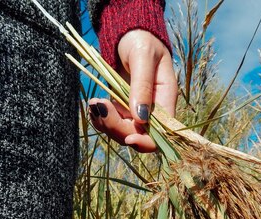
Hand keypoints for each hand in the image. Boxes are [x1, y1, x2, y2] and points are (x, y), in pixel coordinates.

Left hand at [88, 29, 176, 152]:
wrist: (128, 34)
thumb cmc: (141, 40)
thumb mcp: (143, 57)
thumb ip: (142, 86)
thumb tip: (141, 118)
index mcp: (166, 100)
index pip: (162, 133)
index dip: (147, 141)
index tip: (129, 137)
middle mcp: (152, 111)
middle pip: (138, 135)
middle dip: (117, 128)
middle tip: (100, 106)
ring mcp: (136, 112)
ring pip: (121, 132)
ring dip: (105, 123)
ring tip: (95, 103)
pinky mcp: (122, 109)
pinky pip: (111, 123)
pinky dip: (100, 118)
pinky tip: (94, 104)